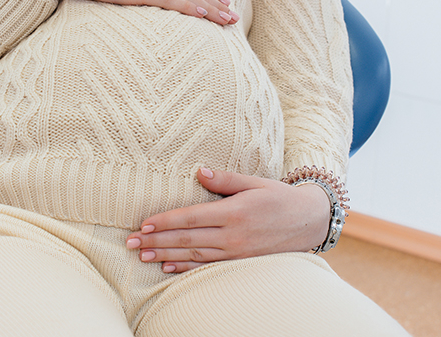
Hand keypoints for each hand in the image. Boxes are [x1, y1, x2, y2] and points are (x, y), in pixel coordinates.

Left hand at [125, 168, 330, 272]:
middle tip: (131, 243)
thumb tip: (199, 172)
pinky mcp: (240, 262)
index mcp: (234, 212)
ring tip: (143, 256)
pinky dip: (186, 268)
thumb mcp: (255, 182)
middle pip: (187, 240)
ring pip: (194, 256)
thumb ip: (225, 180)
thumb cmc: (279, 197)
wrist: (310, 221)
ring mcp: (236, 252)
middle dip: (156, 241)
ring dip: (166, 256)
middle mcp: (233, 235)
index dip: (165, 222)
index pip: (191, 218)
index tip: (143, 224)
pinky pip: (208, 267)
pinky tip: (168, 268)